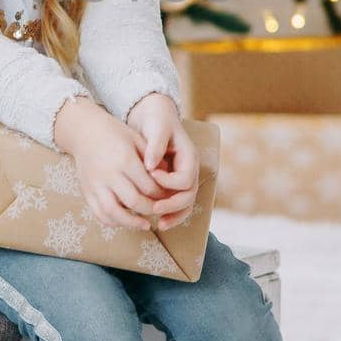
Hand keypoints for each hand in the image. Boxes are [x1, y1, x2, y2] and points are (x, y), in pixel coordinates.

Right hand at [53, 97, 169, 231]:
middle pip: (134, 201)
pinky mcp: (86, 191)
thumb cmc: (115, 134)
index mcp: (125, 160)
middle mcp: (109, 174)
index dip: (161, 195)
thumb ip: (152, 160)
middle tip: (159, 210)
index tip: (167, 197)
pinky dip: (113, 222)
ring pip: (114, 213)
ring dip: (132, 223)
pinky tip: (126, 221)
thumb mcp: (136, 140)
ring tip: (145, 224)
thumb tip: (168, 180)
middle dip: (150, 209)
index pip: (148, 186)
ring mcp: (95, 184)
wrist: (84, 131)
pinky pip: (99, 213)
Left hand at [125, 92, 198, 229]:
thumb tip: (151, 166)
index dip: (169, 182)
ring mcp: (183, 178)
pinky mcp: (173, 184)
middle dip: (172, 205)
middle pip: (188, 195)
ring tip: (159, 224)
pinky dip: (170, 214)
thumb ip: (155, 146)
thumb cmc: (156, 120)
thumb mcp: (157, 128)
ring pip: (185, 204)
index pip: (185, 179)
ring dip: (174, 216)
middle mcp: (189, 170)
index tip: (150, 175)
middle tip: (153, 208)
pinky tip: (158, 221)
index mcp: (189, 157)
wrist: (154, 116)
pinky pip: (177, 204)